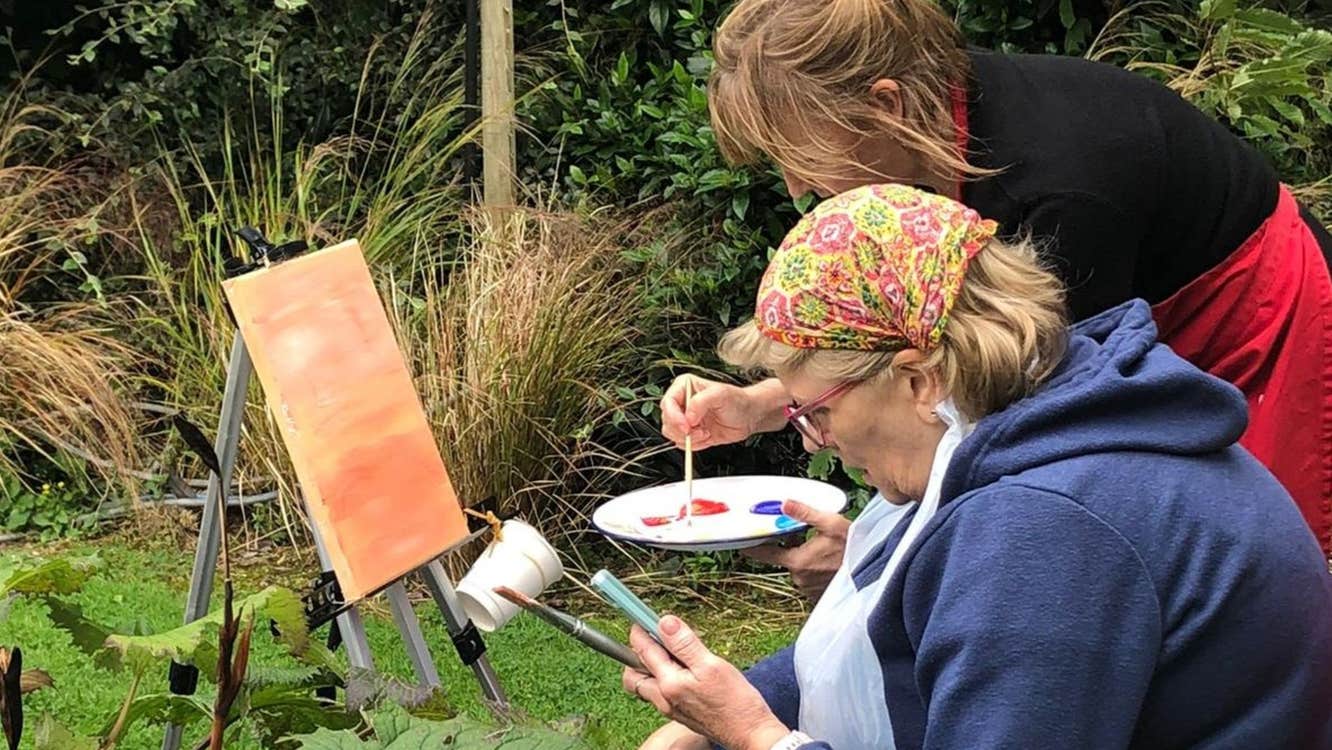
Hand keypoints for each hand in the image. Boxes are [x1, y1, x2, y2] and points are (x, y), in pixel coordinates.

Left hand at [623, 616, 789, 749]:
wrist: (749, 733)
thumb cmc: (735, 702)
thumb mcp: (711, 665)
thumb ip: (685, 644)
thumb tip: (665, 622)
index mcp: (668, 684)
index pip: (643, 651)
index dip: (640, 631)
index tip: (642, 618)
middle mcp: (663, 698)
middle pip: (634, 673)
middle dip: (637, 652)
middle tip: (654, 636)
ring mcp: (669, 708)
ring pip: (646, 684)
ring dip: (650, 665)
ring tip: (670, 651)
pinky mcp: (679, 712)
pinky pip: (659, 692)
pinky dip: (663, 677)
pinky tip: (682, 669)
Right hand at [660, 376, 788, 450]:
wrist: (749, 416)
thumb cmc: (737, 401)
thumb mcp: (720, 395)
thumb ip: (701, 402)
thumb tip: (688, 416)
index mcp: (684, 387)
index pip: (668, 403)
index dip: (674, 417)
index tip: (687, 426)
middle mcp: (682, 402)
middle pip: (667, 420)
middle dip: (683, 430)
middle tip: (699, 430)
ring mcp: (685, 418)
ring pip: (672, 434)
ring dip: (689, 438)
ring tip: (705, 432)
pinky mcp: (690, 433)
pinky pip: (682, 443)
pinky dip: (694, 444)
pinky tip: (707, 436)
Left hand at [741, 500, 849, 602]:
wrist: (876, 570)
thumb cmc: (856, 548)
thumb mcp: (831, 523)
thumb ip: (805, 513)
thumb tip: (784, 503)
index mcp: (798, 561)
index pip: (765, 554)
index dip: (753, 547)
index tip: (743, 543)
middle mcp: (800, 578)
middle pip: (785, 559)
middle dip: (791, 547)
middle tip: (805, 536)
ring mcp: (809, 589)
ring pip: (799, 569)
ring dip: (805, 559)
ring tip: (823, 550)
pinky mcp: (819, 595)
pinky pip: (810, 580)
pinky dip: (815, 571)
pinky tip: (828, 563)